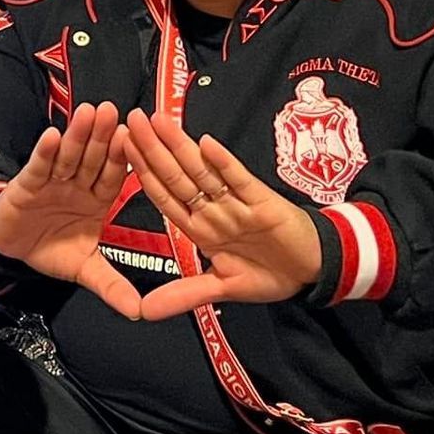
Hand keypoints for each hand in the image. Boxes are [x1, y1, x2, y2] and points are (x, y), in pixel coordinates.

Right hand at [0, 102, 141, 318]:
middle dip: (102, 136)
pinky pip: (39, 166)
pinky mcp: (27, 183)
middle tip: (114, 112)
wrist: (11, 247)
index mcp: (96, 199)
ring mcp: (52, 181)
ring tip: (88, 113)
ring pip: (69, 156)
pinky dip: (45, 153)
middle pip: (92, 158)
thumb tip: (139, 312)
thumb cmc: (50, 248)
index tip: (135, 139)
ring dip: (77, 135)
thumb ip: (111, 285)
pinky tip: (52, 135)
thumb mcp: (84, 269)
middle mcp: (77, 185)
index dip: (122, 158)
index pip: (112, 176)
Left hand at [119, 108, 321, 320]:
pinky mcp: (262, 200)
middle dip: (153, 150)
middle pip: (178, 176)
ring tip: (158, 121)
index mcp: (200, 227)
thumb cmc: (268, 273)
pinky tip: (207, 144)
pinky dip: (224, 163)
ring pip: (203, 172)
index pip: (164, 196)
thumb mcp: (222, 288)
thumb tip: (143, 313)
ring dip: (180, 146)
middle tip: (131, 120)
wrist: (312, 268)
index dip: (143, 174)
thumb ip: (183, 295)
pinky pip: (240, 180)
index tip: (121, 149)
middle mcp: (213, 210)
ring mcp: (236, 203)